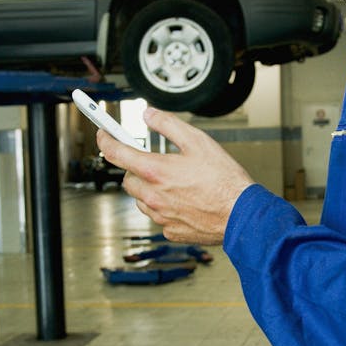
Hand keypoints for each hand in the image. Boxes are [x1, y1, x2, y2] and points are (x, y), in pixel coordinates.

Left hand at [96, 107, 253, 243]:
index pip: (116, 153)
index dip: (106, 140)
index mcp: (156, 171)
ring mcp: (160, 216)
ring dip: (149, 190)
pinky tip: (184, 201)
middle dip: (136, 169)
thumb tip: (148, 115)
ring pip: (141, 200)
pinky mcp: (170, 230)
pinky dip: (164, 207)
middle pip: (128, 179)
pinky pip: (158, 216)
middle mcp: (153, 196)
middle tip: (155, 162)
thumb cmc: (224, 179)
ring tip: (175, 183)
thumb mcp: (197, 140)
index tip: (103, 135)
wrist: (241, 214)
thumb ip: (168, 124)